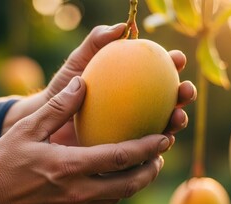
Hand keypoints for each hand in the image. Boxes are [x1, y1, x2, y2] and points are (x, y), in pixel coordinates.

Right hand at [0, 77, 168, 203]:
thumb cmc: (1, 163)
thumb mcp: (26, 130)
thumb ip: (57, 107)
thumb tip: (82, 83)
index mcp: (69, 167)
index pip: (120, 158)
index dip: (147, 149)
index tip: (164, 138)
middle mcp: (77, 191)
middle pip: (129, 184)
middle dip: (151, 169)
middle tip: (161, 153)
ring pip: (118, 196)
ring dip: (137, 181)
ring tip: (146, 164)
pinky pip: (102, 202)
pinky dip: (117, 189)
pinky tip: (115, 175)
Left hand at [2, 23, 196, 144]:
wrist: (46, 121)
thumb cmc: (63, 89)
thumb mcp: (78, 62)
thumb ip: (97, 42)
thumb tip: (122, 26)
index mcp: (131, 82)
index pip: (158, 69)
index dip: (173, 62)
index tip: (177, 59)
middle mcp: (137, 104)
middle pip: (169, 98)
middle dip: (184, 94)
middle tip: (184, 91)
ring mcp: (133, 127)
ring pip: (163, 125)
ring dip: (176, 122)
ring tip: (176, 120)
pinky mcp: (126, 149)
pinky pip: (144, 149)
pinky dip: (155, 148)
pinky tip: (159, 148)